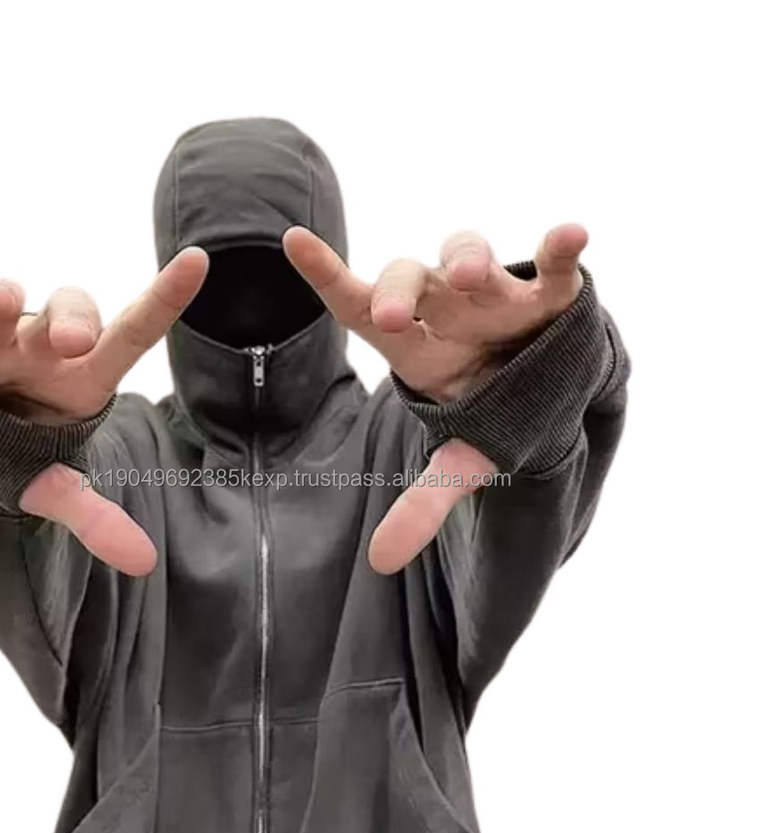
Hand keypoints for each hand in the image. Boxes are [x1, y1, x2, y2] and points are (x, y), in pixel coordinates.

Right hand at [0, 248, 208, 575]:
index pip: (134, 332)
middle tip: (72, 341)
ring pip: (1, 307)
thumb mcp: (59, 483)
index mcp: (85, 376)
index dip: (165, 298)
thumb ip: (96, 518)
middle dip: (71, 320)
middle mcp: (43, 347)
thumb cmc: (27, 446)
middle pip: (69, 312)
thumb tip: (144, 561)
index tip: (197, 260)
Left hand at [282, 223, 587, 574]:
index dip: (325, 274)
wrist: (552, 393)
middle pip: (406, 279)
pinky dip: (561, 250)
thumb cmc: (493, 414)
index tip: (293, 240)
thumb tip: (380, 563)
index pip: (355, 305)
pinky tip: (572, 236)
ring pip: (469, 255)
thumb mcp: (458, 460)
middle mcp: (443, 309)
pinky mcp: (548, 296)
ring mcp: (494, 296)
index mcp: (411, 346)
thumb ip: (422, 504)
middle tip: (388, 320)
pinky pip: (553, 266)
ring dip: (467, 259)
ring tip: (471, 277)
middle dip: (396, 292)